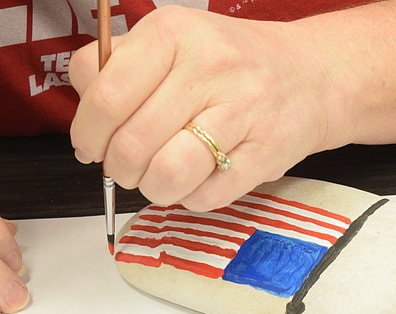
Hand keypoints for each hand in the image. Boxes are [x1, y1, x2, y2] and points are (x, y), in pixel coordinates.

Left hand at [68, 6, 331, 210]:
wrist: (311, 75)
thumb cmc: (227, 65)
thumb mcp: (169, 43)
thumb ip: (114, 70)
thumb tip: (85, 123)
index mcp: (173, 33)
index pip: (105, 97)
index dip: (88, 134)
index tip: (91, 145)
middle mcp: (209, 66)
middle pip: (131, 144)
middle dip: (118, 168)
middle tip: (127, 166)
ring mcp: (242, 110)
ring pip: (167, 174)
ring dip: (152, 188)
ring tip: (158, 177)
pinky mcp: (266, 153)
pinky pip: (205, 196)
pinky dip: (190, 197)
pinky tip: (197, 178)